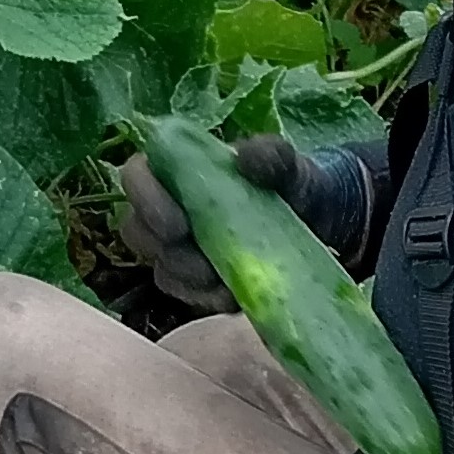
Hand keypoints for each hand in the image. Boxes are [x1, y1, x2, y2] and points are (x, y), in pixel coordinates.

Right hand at [118, 136, 374, 309]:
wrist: (318, 220)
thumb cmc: (292, 182)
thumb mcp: (288, 164)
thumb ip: (270, 154)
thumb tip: (244, 159)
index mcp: (176, 169)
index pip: (135, 176)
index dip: (146, 201)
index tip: (179, 224)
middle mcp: (168, 208)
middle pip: (137, 232)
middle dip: (166, 252)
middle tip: (203, 264)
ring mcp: (180, 248)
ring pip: (161, 269)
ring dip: (189, 280)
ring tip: (222, 281)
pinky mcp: (198, 281)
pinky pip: (186, 295)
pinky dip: (206, 299)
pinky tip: (231, 297)